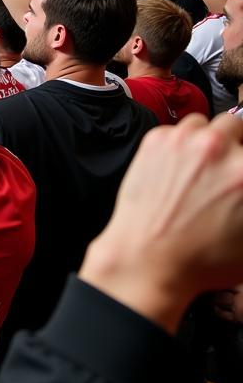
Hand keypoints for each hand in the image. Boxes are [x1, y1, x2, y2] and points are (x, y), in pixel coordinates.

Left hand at [80, 114, 242, 334]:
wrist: (148, 257)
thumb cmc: (202, 257)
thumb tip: (241, 182)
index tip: (238, 170)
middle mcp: (218, 148)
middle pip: (238, 125)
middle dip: (235, 144)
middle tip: (226, 165)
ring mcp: (184, 140)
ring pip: (205, 124)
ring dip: (207, 139)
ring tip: (200, 166)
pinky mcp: (156, 140)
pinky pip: (174, 130)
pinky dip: (178, 145)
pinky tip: (175, 169)